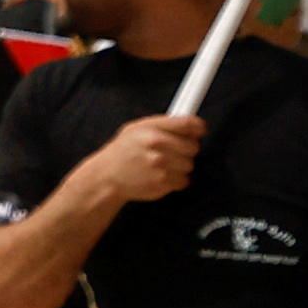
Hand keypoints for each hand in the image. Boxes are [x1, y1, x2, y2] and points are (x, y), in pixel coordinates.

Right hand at [76, 110, 206, 208]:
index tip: (199, 130)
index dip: (197, 127)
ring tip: (163, 164)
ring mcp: (162, 166)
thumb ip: (163, 124)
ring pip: (190, 165)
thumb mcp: (136, 128)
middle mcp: (157, 146)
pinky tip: (161, 175)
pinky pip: (184, 180)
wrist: (107, 175)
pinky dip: (176, 180)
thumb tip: (193, 125)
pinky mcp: (164, 183)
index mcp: (151, 129)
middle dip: (186, 149)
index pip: (187, 124)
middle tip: (172, 151)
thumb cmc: (123, 151)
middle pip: (193, 146)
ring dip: (180, 166)